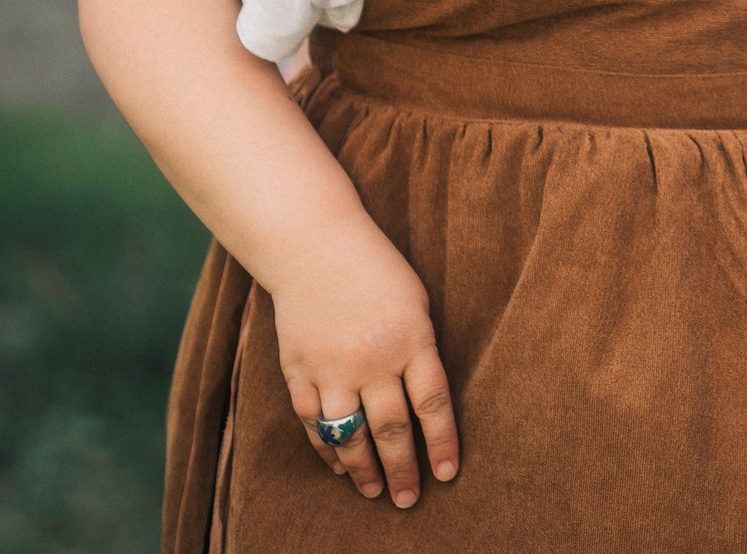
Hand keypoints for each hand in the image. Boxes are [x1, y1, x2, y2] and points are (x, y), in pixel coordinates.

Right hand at [270, 219, 458, 507]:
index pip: (432, 405)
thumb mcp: (417, 304)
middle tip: (409, 499)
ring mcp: (331, 368)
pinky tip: (338, 465)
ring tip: (374, 492)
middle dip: (403, 470)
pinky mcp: (298, 370)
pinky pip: (313, 422)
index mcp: (411, 340)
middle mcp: (372, 360)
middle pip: (391, 429)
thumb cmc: (378, 271)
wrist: (315, 246)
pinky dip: (325, 449)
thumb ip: (422, 352)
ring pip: (349, 436)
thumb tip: (426, 405)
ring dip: (362, 470)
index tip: (447, 474)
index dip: (442, 444)